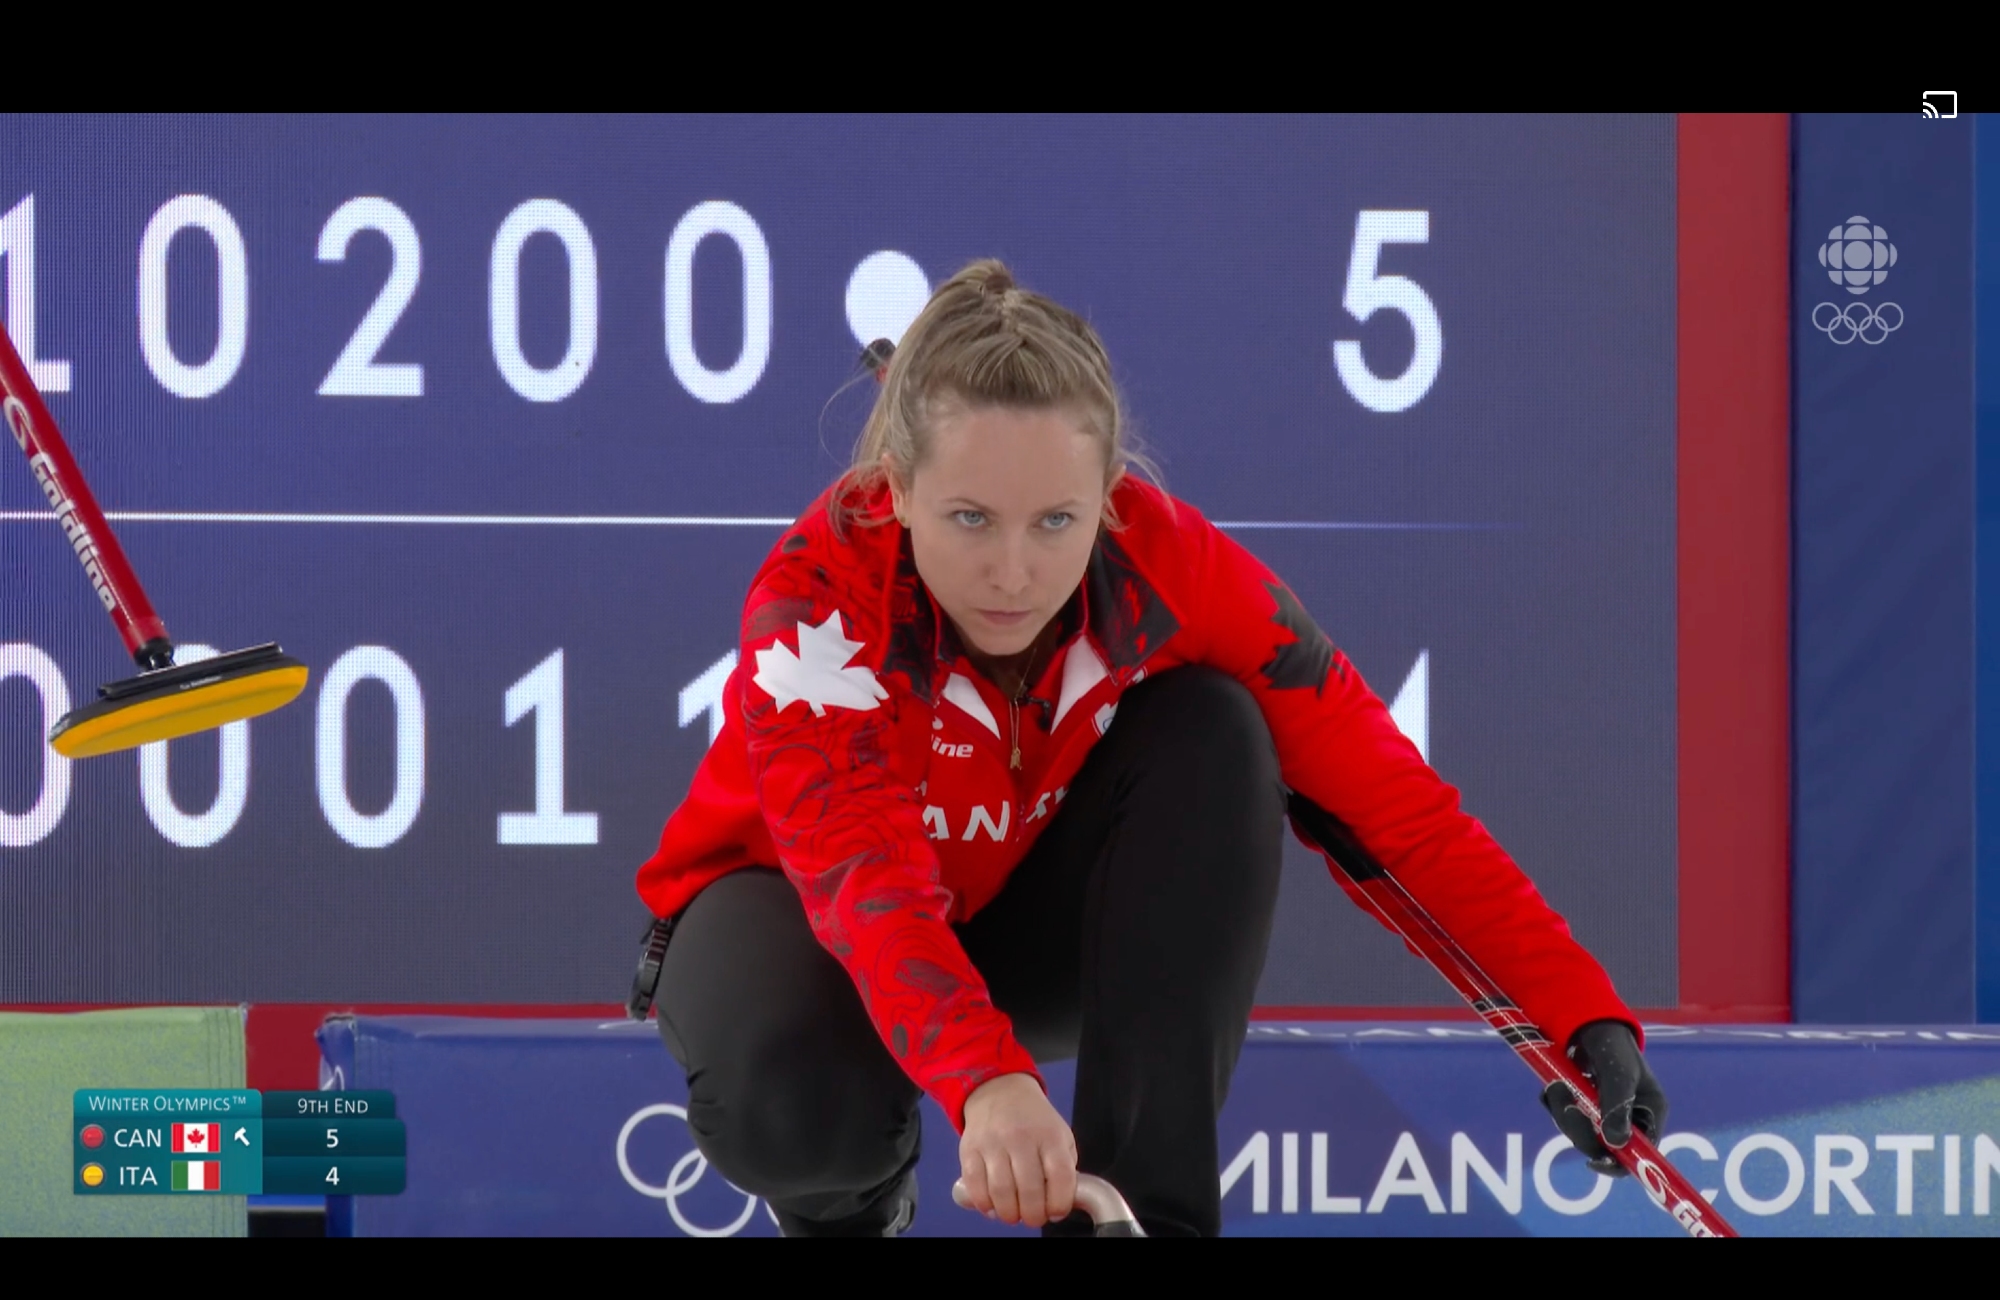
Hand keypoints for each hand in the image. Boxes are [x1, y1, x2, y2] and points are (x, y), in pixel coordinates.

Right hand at [957, 1072, 1076, 1227]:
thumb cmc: (1034, 1121)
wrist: (1000, 1090)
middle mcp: (1021, 1137)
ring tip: (1013, 1214)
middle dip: (1033, 1216)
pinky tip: (992, 1206)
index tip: (1056, 1212)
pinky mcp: (970, 1149)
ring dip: (1009, 1214)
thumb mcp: (1060, 1135)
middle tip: (1033, 1217)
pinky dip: (984, 1204)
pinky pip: (975, 1186)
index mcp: (1050, 1136)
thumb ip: (1064, 1168)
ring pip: (1001, 1192)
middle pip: (1029, 1191)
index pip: (1060, 1177)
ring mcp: (993, 1143)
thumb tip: (1061, 1204)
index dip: (1060, 1203)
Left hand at [1540, 1020, 1667, 1175]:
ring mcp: (1604, 1112)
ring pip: (1581, 1132)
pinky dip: (1555, 1105)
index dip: (1618, 1165)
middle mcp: (1629, 1119)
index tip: (1593, 1162)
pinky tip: (1552, 1087)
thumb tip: (1614, 1143)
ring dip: (1562, 1113)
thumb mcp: (1619, 1073)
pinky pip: (1565, 1117)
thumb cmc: (1614, 1046)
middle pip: (1604, 1148)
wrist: (1588, 1022)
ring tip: (1555, 1086)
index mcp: (1649, 1115)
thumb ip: (1617, 1106)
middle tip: (1565, 1104)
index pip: (1641, 1154)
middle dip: (1580, 1129)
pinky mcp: (1582, 1104)